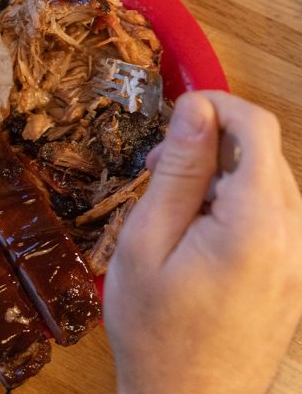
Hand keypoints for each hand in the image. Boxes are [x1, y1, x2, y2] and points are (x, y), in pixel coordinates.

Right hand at [104, 91, 301, 393]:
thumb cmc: (154, 328)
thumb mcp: (147, 242)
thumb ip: (177, 172)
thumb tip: (195, 108)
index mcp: (257, 223)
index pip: (257, 128)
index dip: (216, 105)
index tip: (172, 116)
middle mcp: (296, 235)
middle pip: (265, 152)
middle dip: (212, 141)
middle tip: (155, 168)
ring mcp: (301, 257)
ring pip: (269, 181)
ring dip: (222, 173)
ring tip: (172, 204)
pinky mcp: (296, 273)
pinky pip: (274, 214)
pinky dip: (235, 202)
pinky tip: (199, 229)